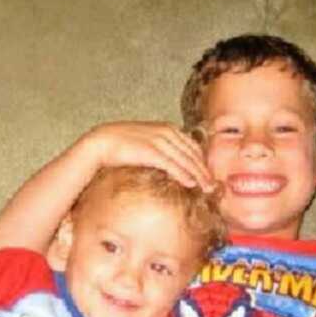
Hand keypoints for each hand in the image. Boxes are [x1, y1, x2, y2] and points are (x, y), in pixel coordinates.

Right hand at [83, 121, 214, 191]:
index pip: (192, 146)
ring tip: (206, 188)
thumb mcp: (147, 142)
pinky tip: (190, 183)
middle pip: (193, 153)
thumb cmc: (122, 145)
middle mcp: (166, 132)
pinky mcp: (151, 151)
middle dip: (204, 170)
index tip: (208, 174)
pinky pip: (173, 164)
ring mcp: (159, 141)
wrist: (101, 142)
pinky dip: (184, 174)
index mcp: (167, 128)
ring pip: (186, 160)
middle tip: (213, 185)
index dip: (202, 161)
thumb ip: (161, 149)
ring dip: (198, 175)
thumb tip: (172, 165)